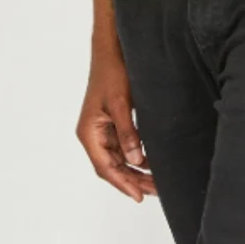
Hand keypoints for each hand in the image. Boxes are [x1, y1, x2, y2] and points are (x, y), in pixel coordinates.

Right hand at [76, 49, 156, 201]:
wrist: (112, 48)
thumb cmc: (111, 71)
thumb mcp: (120, 103)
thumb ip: (127, 132)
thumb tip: (135, 160)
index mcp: (89, 132)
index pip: (105, 167)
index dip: (122, 183)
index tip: (139, 195)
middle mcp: (93, 133)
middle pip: (112, 165)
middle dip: (132, 179)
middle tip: (154, 191)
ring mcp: (102, 127)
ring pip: (118, 157)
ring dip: (135, 169)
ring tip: (155, 181)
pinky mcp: (112, 120)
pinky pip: (123, 144)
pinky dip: (136, 154)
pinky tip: (150, 161)